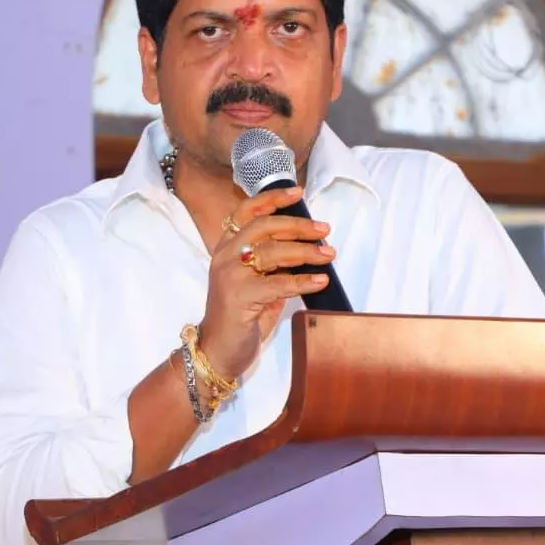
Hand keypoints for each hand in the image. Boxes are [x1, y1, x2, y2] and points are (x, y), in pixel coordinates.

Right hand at [198, 186, 335, 380]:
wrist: (216, 351)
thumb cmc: (239, 318)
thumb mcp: (255, 283)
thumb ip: (273, 265)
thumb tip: (307, 249)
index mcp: (226, 248)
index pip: (246, 212)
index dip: (272, 198)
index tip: (298, 193)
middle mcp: (225, 256)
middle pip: (264, 227)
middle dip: (298, 226)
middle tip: (324, 230)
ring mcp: (229, 276)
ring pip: (273, 252)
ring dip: (306, 251)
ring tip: (328, 254)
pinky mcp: (239, 297)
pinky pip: (278, 283)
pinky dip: (303, 281)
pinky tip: (320, 280)